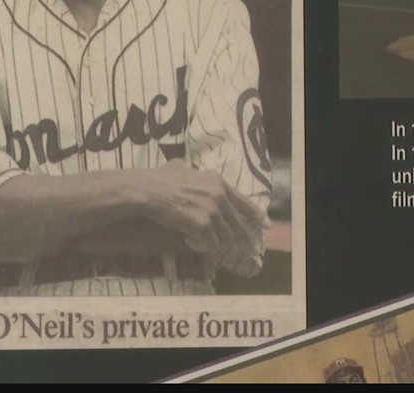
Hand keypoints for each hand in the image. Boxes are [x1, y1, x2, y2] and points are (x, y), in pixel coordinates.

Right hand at [140, 159, 267, 257]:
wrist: (149, 190)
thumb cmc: (160, 178)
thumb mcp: (180, 166)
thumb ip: (191, 170)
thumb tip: (186, 167)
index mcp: (217, 181)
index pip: (244, 202)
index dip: (256, 215)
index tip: (265, 224)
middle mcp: (219, 196)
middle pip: (237, 223)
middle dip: (241, 237)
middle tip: (243, 246)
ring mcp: (212, 212)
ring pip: (225, 236)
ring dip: (220, 243)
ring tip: (215, 247)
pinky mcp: (202, 226)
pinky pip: (210, 243)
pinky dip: (203, 246)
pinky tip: (193, 243)